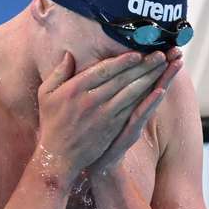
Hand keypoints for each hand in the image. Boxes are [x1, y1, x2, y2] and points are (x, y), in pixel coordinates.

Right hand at [36, 48, 169, 182]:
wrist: (58, 157)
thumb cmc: (51, 123)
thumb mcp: (46, 94)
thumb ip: (58, 73)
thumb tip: (69, 55)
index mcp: (75, 89)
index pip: (104, 70)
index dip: (122, 61)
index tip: (138, 52)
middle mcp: (91, 100)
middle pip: (123, 79)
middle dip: (143, 65)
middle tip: (160, 54)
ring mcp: (103, 116)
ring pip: (131, 93)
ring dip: (149, 79)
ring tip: (163, 67)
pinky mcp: (112, 128)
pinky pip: (132, 109)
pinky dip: (146, 99)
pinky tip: (158, 90)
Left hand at [88, 47, 182, 175]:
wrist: (91, 166)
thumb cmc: (95, 139)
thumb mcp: (98, 112)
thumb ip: (104, 90)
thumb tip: (105, 69)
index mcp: (125, 102)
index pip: (141, 77)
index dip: (154, 63)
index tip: (167, 46)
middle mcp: (132, 111)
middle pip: (150, 83)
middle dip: (165, 67)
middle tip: (179, 50)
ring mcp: (131, 123)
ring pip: (149, 97)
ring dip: (163, 80)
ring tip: (177, 63)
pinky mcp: (125, 136)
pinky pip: (138, 117)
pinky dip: (149, 104)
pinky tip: (159, 91)